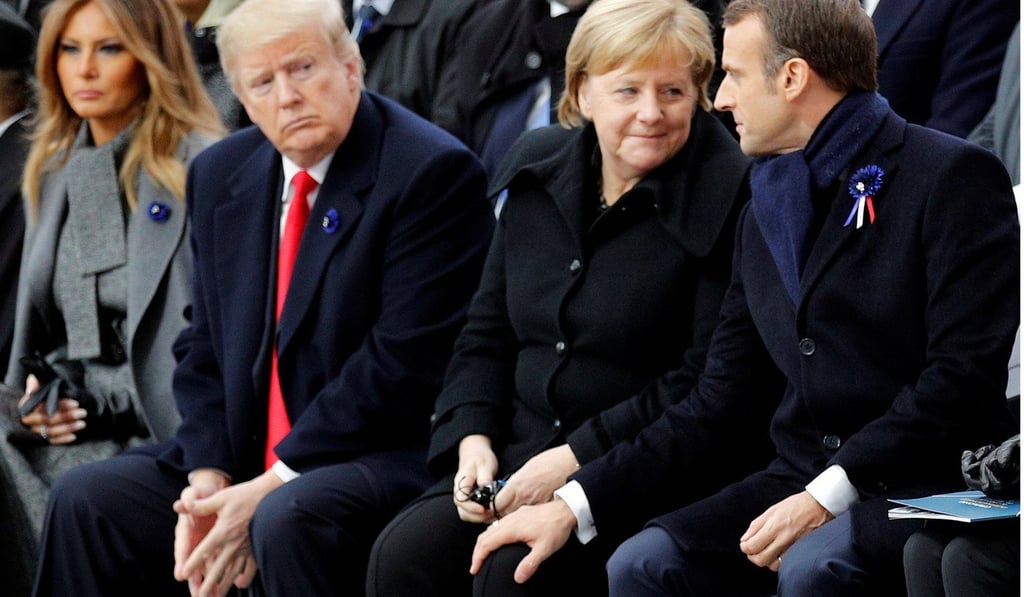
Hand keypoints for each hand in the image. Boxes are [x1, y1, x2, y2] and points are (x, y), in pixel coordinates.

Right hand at [18, 375, 85, 444]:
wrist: (33, 408)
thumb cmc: (40, 396)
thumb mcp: (38, 388)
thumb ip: (35, 385)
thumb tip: (33, 380)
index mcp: (26, 406)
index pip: (45, 407)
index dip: (61, 405)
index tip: (76, 403)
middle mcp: (28, 420)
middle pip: (48, 420)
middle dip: (67, 416)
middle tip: (83, 413)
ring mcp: (34, 431)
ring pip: (50, 431)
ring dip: (67, 428)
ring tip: (82, 424)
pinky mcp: (40, 439)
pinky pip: (50, 441)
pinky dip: (62, 440)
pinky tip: (73, 436)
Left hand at [174, 469, 279, 595]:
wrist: (270, 494)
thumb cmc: (244, 495)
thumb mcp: (221, 497)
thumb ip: (201, 505)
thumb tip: (181, 506)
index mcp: (222, 531)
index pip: (204, 551)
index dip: (193, 563)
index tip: (185, 574)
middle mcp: (234, 543)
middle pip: (219, 568)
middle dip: (209, 584)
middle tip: (201, 596)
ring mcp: (246, 546)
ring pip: (234, 570)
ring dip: (225, 585)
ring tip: (218, 596)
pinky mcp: (256, 545)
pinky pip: (251, 565)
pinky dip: (245, 576)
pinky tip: (241, 584)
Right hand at [454, 434, 499, 522]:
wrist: (475, 453)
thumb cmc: (480, 457)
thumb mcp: (484, 463)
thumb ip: (485, 475)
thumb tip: (486, 486)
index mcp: (461, 482)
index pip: (460, 500)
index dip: (471, 508)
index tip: (484, 509)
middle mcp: (460, 492)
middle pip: (463, 512)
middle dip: (478, 516)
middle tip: (493, 513)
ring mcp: (465, 498)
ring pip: (467, 515)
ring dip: (480, 518)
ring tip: (494, 513)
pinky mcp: (471, 501)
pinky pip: (473, 514)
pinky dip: (483, 516)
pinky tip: (494, 512)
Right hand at [470, 498, 576, 583]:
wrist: (565, 510)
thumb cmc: (556, 528)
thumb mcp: (545, 549)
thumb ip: (530, 564)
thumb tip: (518, 578)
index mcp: (512, 529)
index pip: (487, 544)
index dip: (478, 557)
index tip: (474, 569)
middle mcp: (509, 521)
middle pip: (484, 536)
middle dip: (477, 552)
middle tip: (475, 566)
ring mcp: (512, 517)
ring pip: (490, 529)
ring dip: (483, 543)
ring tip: (482, 556)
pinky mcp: (517, 515)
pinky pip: (497, 525)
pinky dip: (490, 536)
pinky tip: (495, 542)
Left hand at [494, 445, 578, 516]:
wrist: (569, 463)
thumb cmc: (550, 462)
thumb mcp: (526, 468)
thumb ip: (514, 482)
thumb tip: (506, 489)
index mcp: (517, 486)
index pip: (496, 504)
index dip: (490, 508)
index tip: (488, 508)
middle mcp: (525, 497)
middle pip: (504, 514)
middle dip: (498, 516)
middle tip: (495, 516)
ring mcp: (535, 504)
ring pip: (517, 517)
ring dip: (511, 518)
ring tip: (508, 518)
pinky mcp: (545, 508)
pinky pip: (531, 517)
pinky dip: (526, 518)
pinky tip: (526, 518)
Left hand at [739, 491, 833, 571]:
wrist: (820, 506)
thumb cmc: (796, 505)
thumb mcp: (772, 510)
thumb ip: (756, 526)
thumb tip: (744, 540)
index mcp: (774, 526)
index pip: (752, 546)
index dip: (745, 548)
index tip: (746, 544)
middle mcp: (784, 539)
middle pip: (761, 560)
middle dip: (753, 556)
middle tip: (754, 549)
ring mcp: (794, 548)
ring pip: (773, 565)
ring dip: (767, 560)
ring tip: (767, 551)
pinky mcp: (802, 552)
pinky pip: (786, 564)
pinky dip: (779, 561)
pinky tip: (778, 553)